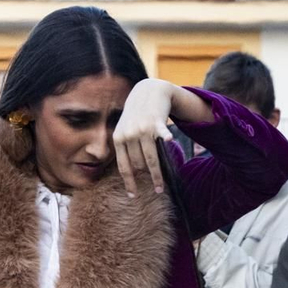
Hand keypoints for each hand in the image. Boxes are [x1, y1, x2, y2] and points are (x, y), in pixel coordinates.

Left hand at [112, 80, 177, 197]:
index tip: (133, 196)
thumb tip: (130, 171)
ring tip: (160, 188)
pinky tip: (169, 139)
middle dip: (147, 177)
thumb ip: (125, 147)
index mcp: (118, 139)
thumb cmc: (136, 115)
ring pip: (150, 158)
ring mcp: (142, 128)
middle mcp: (129, 134)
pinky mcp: (156, 121)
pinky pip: (161, 132)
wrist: (147, 91)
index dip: (129, 182)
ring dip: (156, 176)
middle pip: (139, 165)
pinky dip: (165, 135)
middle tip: (155, 187)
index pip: (123, 166)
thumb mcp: (124, 129)